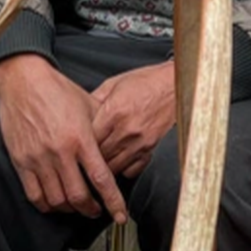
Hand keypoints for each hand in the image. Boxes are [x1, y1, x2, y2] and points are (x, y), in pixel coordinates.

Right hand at [0, 56, 126, 222]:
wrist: (23, 79)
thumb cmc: (56, 89)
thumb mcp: (88, 104)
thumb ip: (103, 128)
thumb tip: (117, 146)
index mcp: (80, 138)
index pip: (101, 180)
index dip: (113, 202)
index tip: (119, 216)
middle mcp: (59, 152)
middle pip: (78, 197)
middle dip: (91, 210)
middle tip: (96, 210)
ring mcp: (38, 158)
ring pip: (56, 200)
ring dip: (70, 209)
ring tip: (76, 206)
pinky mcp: (21, 161)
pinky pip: (34, 195)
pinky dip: (47, 205)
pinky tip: (54, 202)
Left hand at [90, 60, 176, 179]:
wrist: (176, 84)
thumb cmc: (147, 81)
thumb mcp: (114, 83)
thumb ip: (95, 100)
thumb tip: (79, 113)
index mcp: (114, 111)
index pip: (89, 138)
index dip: (79, 143)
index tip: (74, 145)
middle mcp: (127, 129)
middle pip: (99, 155)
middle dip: (89, 158)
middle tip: (81, 159)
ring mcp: (140, 142)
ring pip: (113, 167)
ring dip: (104, 166)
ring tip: (97, 164)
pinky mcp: (150, 148)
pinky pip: (131, 170)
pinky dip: (122, 169)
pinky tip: (117, 162)